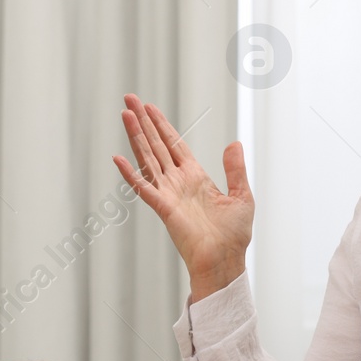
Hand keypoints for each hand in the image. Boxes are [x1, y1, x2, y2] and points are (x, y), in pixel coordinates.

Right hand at [111, 93, 253, 301]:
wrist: (225, 261)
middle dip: (143, 122)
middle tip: (129, 99)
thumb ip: (235, 169)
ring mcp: (168, 193)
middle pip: (156, 145)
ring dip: (135, 136)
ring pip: (147, 158)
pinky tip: (118, 158)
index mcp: (195, 177)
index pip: (174, 144)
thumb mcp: (241, 195)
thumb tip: (234, 143)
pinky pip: (143, 187)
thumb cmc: (233, 235)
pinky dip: (130, 174)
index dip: (161, 125)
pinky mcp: (163, 208)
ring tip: (125, 114)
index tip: (149, 108)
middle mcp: (178, 182)